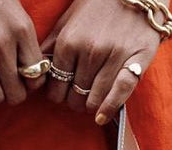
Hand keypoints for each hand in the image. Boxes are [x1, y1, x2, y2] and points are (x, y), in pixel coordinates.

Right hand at [0, 0, 44, 111]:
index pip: (36, 77)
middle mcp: (1, 41)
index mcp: (20, 28)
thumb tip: (30, 67)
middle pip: (16, 92)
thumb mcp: (11, 6)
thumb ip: (21, 35)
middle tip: (3, 87)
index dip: (29, 85)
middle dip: (11, 94)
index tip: (21, 81)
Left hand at [41, 0, 162, 123]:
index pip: (55, 88)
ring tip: (92, 97)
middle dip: (74, 100)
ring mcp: (112, 57)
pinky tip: (101, 117)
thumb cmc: (97, 6)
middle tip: (79, 95)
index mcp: (68, 42)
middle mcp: (89, 52)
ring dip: (90, 104)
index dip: (58, 95)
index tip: (63, 93)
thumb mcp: (67, 21)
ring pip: (93, 100)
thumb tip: (36, 71)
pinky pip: (119, 93)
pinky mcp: (135, 61)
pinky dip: (108, 109)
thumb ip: (51, 46)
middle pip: (74, 97)